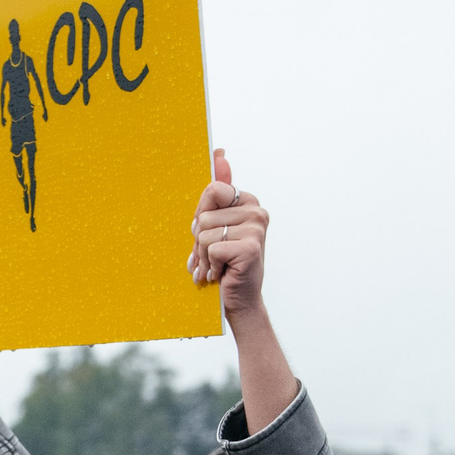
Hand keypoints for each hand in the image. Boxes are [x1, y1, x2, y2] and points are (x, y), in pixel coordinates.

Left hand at [187, 148, 267, 314]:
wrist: (240, 301)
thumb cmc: (225, 264)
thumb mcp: (217, 228)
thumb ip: (217, 195)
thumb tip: (219, 153)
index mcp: (247, 202)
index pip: (212, 190)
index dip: (201, 214)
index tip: (207, 231)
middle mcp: (256, 211)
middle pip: (204, 214)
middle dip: (199, 239)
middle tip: (210, 255)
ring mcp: (255, 229)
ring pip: (204, 233)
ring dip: (203, 255)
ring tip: (216, 266)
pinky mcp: (250, 247)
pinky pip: (211, 248)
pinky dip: (210, 265)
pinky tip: (221, 273)